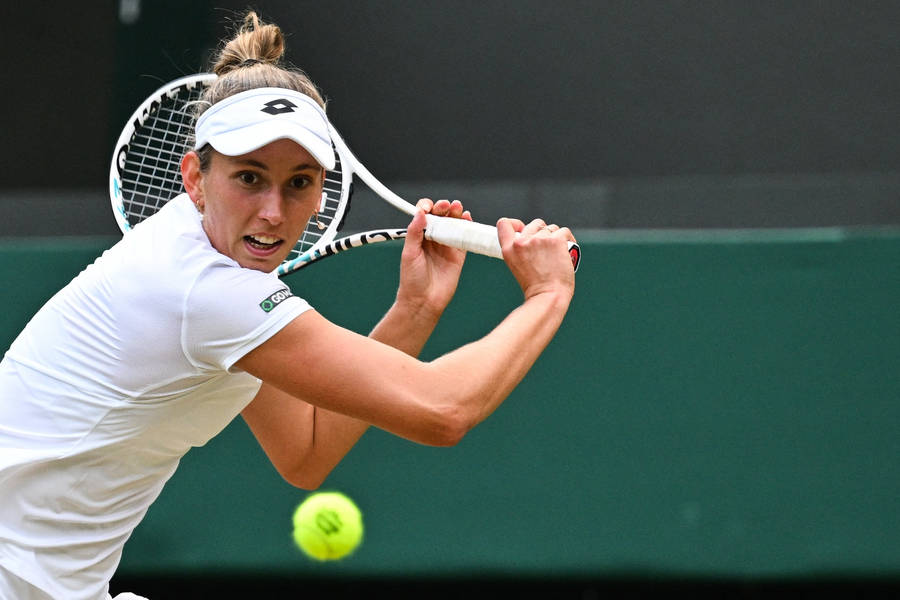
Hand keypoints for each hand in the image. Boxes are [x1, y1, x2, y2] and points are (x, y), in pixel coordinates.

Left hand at [396, 198, 471, 318]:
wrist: (424, 301)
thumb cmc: (412, 280)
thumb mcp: (409, 253)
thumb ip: (414, 233)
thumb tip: (420, 213)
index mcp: (419, 237)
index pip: (424, 215)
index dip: (427, 208)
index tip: (428, 207)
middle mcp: (433, 239)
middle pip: (441, 217)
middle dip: (443, 208)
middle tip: (445, 205)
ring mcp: (446, 246)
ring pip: (453, 224)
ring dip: (456, 214)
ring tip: (457, 208)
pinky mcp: (458, 255)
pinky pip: (464, 238)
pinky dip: (467, 227)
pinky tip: (467, 219)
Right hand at [496, 217, 576, 299]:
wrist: (548, 296)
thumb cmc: (536, 287)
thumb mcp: (517, 267)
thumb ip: (520, 250)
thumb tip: (533, 236)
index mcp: (509, 249)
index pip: (504, 224)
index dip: (515, 224)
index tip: (523, 230)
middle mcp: (522, 242)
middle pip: (535, 224)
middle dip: (543, 232)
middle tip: (547, 249)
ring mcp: (539, 240)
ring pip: (551, 228)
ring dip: (556, 237)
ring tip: (558, 253)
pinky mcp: (556, 240)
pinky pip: (564, 232)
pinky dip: (569, 239)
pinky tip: (568, 250)